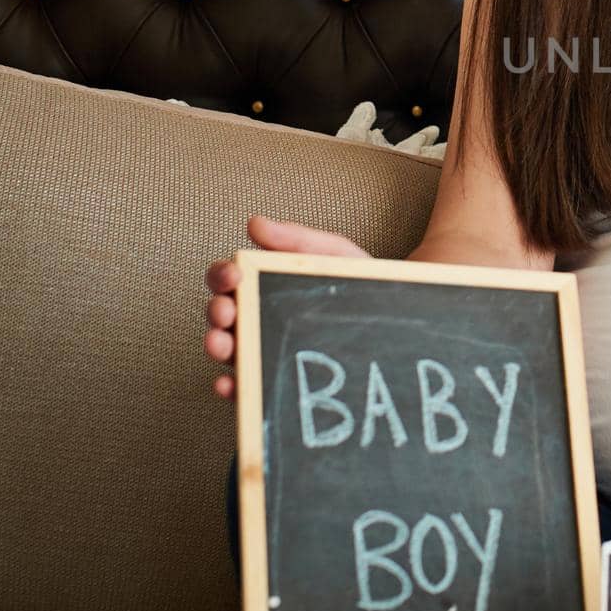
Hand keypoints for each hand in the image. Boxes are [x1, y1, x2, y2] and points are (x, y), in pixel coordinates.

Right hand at [204, 215, 368, 399]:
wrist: (393, 309)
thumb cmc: (354, 278)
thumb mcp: (330, 253)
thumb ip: (295, 239)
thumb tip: (255, 223)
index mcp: (260, 284)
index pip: (227, 279)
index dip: (221, 275)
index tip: (233, 275)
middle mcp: (255, 317)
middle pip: (221, 315)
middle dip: (217, 313)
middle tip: (227, 312)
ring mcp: (263, 348)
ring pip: (228, 350)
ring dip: (217, 348)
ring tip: (222, 345)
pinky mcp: (275, 377)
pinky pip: (247, 386)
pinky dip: (232, 386)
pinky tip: (229, 384)